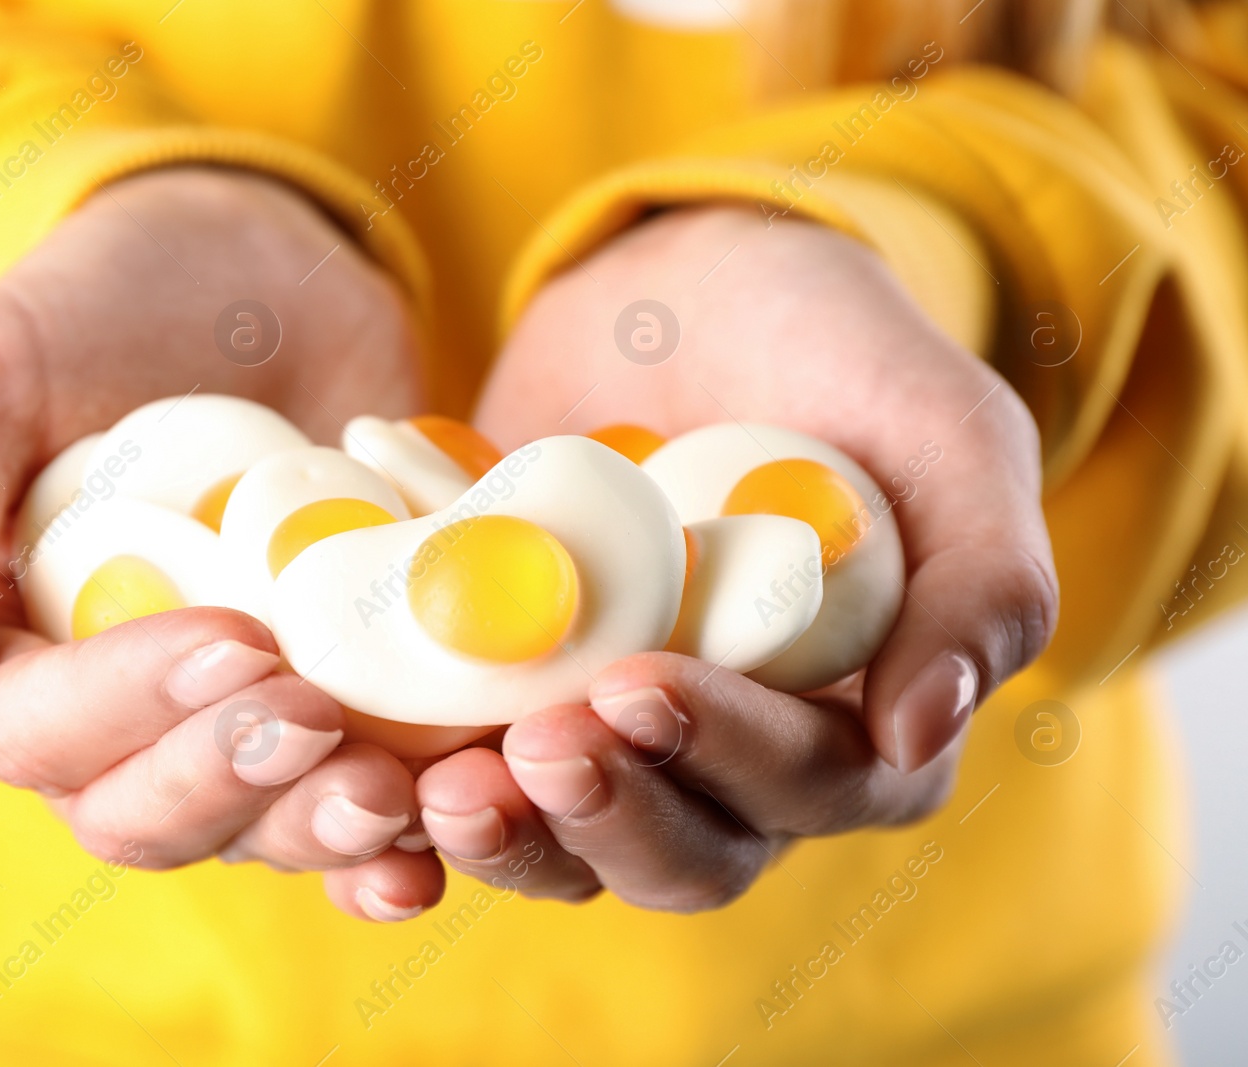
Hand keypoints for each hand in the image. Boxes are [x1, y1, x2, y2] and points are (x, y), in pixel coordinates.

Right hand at [0, 167, 442, 914]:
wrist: (265, 271)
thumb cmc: (99, 313)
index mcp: (6, 654)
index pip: (36, 732)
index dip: (125, 708)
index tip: (230, 639)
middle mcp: (118, 713)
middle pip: (147, 813)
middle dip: (230, 780)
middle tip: (316, 713)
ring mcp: (236, 717)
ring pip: (258, 827)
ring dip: (318, 826)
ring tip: (392, 794)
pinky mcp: (343, 703)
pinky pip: (365, 795)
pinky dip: (405, 829)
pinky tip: (447, 823)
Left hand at [417, 205, 1057, 909]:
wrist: (683, 289)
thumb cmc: (833, 350)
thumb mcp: (941, 429)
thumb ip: (980, 572)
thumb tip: (922, 732)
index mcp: (863, 717)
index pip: (815, 784)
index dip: (733, 757)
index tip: (641, 684)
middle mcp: (739, 756)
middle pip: (686, 850)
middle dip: (610, 814)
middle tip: (535, 744)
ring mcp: (619, 736)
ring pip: (572, 844)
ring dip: (513, 836)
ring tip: (444, 790)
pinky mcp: (518, 703)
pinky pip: (473, 778)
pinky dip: (421, 795)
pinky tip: (373, 769)